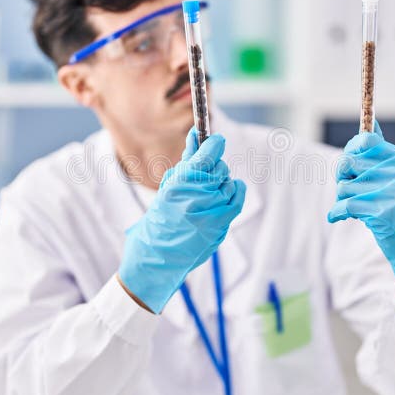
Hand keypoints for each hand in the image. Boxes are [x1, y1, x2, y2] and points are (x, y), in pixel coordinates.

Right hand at [118, 129, 245, 313]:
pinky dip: (234, 190)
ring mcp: (213, 212)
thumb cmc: (160, 220)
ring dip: (220, 182)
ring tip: (206, 192)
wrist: (158, 258)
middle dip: (212, 166)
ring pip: (227, 182)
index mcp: (180, 184)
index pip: (208, 154)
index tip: (216, 140)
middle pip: (219, 167)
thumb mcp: (168, 186)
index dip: (214, 144)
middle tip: (203, 173)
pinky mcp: (222, 224)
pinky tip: (228, 189)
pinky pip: (237, 197)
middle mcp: (198, 197)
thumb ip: (186, 162)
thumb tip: (196, 136)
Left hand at [327, 122, 394, 301]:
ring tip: (356, 207)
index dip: (350, 151)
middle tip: (349, 188)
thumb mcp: (391, 174)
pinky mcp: (382, 211)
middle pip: (346, 163)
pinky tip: (339, 217)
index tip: (351, 166)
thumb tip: (372, 121)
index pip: (364, 140)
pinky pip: (343, 205)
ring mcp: (389, 190)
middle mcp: (394, 170)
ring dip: (342, 200)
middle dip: (341, 178)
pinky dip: (337, 213)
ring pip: (342, 187)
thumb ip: (378, 151)